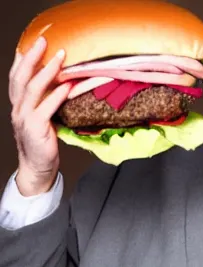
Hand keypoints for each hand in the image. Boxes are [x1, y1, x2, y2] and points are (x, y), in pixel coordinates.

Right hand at [9, 36, 71, 195]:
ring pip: (33, 88)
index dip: (22, 58)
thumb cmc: (43, 144)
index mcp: (18, 105)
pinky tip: (67, 86)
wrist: (38, 168)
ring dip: (47, 71)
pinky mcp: (36, 128)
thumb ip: (47, 104)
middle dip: (32, 56)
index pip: (16, 76)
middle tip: (44, 41)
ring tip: (60, 58)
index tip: (32, 42)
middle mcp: (18, 108)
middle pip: (21, 76)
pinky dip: (57, 95)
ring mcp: (25, 118)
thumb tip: (63, 86)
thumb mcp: (43, 119)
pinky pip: (46, 107)